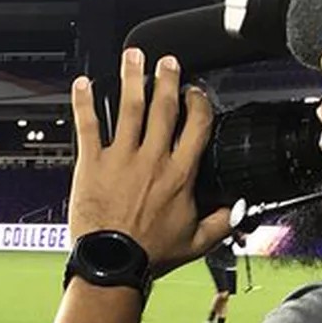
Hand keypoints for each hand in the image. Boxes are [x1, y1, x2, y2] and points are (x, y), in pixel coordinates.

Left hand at [69, 48, 236, 274]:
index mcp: (180, 174)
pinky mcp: (92, 164)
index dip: (198, 103)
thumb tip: (238, 210)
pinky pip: (88, 126)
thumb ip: (220, 222)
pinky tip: (83, 83)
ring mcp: (121, 159)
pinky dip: (84, 103)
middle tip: (167, 62)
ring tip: (133, 57)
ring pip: (129, 108)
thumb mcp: (196, 242)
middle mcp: (152, 160)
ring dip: (132, 79)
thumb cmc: (150, 255)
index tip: (196, 92)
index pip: (197, 126)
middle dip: (167, 79)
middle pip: (164, 108)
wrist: (112, 265)